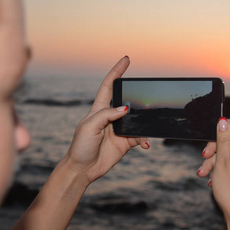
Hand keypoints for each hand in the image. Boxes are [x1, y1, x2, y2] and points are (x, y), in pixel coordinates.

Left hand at [64, 56, 149, 183]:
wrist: (83, 170)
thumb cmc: (80, 146)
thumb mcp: (89, 127)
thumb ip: (106, 115)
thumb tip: (126, 108)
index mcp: (99, 109)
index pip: (109, 85)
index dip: (117, 71)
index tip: (126, 59)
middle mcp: (111, 117)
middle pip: (127, 100)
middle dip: (137, 94)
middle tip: (149, 91)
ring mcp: (119, 129)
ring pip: (137, 119)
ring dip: (144, 121)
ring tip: (149, 124)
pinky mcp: (126, 142)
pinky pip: (140, 136)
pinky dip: (145, 139)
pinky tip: (146, 144)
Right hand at [197, 118, 229, 219]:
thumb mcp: (221, 161)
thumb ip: (223, 140)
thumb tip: (223, 121)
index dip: (219, 128)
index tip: (208, 140)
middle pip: (229, 140)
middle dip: (213, 148)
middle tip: (203, 159)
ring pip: (228, 154)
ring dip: (213, 161)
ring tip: (203, 174)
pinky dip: (220, 169)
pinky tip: (212, 180)